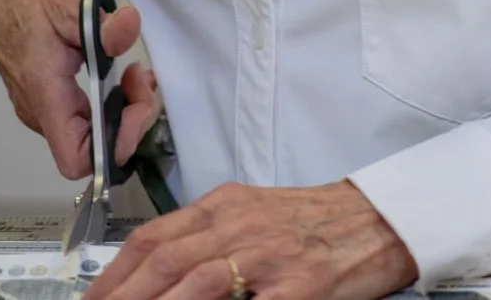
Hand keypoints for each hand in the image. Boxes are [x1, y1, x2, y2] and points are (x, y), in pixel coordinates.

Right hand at [0, 0, 159, 177]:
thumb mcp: (71, 0)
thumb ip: (103, 25)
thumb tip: (129, 28)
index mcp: (44, 94)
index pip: (77, 157)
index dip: (115, 145)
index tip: (136, 105)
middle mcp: (39, 109)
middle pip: (91, 145)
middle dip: (128, 118)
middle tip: (141, 78)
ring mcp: (41, 102)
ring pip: (89, 129)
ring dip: (121, 107)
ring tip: (134, 72)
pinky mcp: (46, 91)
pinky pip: (82, 112)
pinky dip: (108, 99)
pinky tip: (122, 72)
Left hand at [87, 180, 417, 299]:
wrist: (379, 219)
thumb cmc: (316, 222)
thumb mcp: (253, 214)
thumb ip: (207, 237)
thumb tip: (153, 273)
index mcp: (227, 205)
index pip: (152, 239)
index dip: (111, 278)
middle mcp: (243, 224)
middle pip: (164, 263)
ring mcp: (271, 256)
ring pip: (196, 285)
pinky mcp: (301, 285)